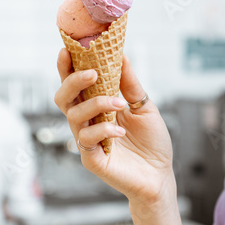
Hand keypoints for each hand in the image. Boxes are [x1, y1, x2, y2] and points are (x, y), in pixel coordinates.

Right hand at [54, 50, 174, 204]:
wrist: (161, 175)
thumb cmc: (152, 142)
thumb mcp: (144, 106)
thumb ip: (129, 83)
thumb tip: (121, 55)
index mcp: (96, 107)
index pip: (75, 85)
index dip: (67, 68)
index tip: (68, 49)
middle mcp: (87, 122)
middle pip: (63, 98)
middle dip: (73, 81)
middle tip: (92, 73)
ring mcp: (87, 141)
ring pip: (74, 116)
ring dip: (96, 104)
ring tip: (119, 103)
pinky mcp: (91, 159)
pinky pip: (87, 139)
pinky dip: (103, 130)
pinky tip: (121, 131)